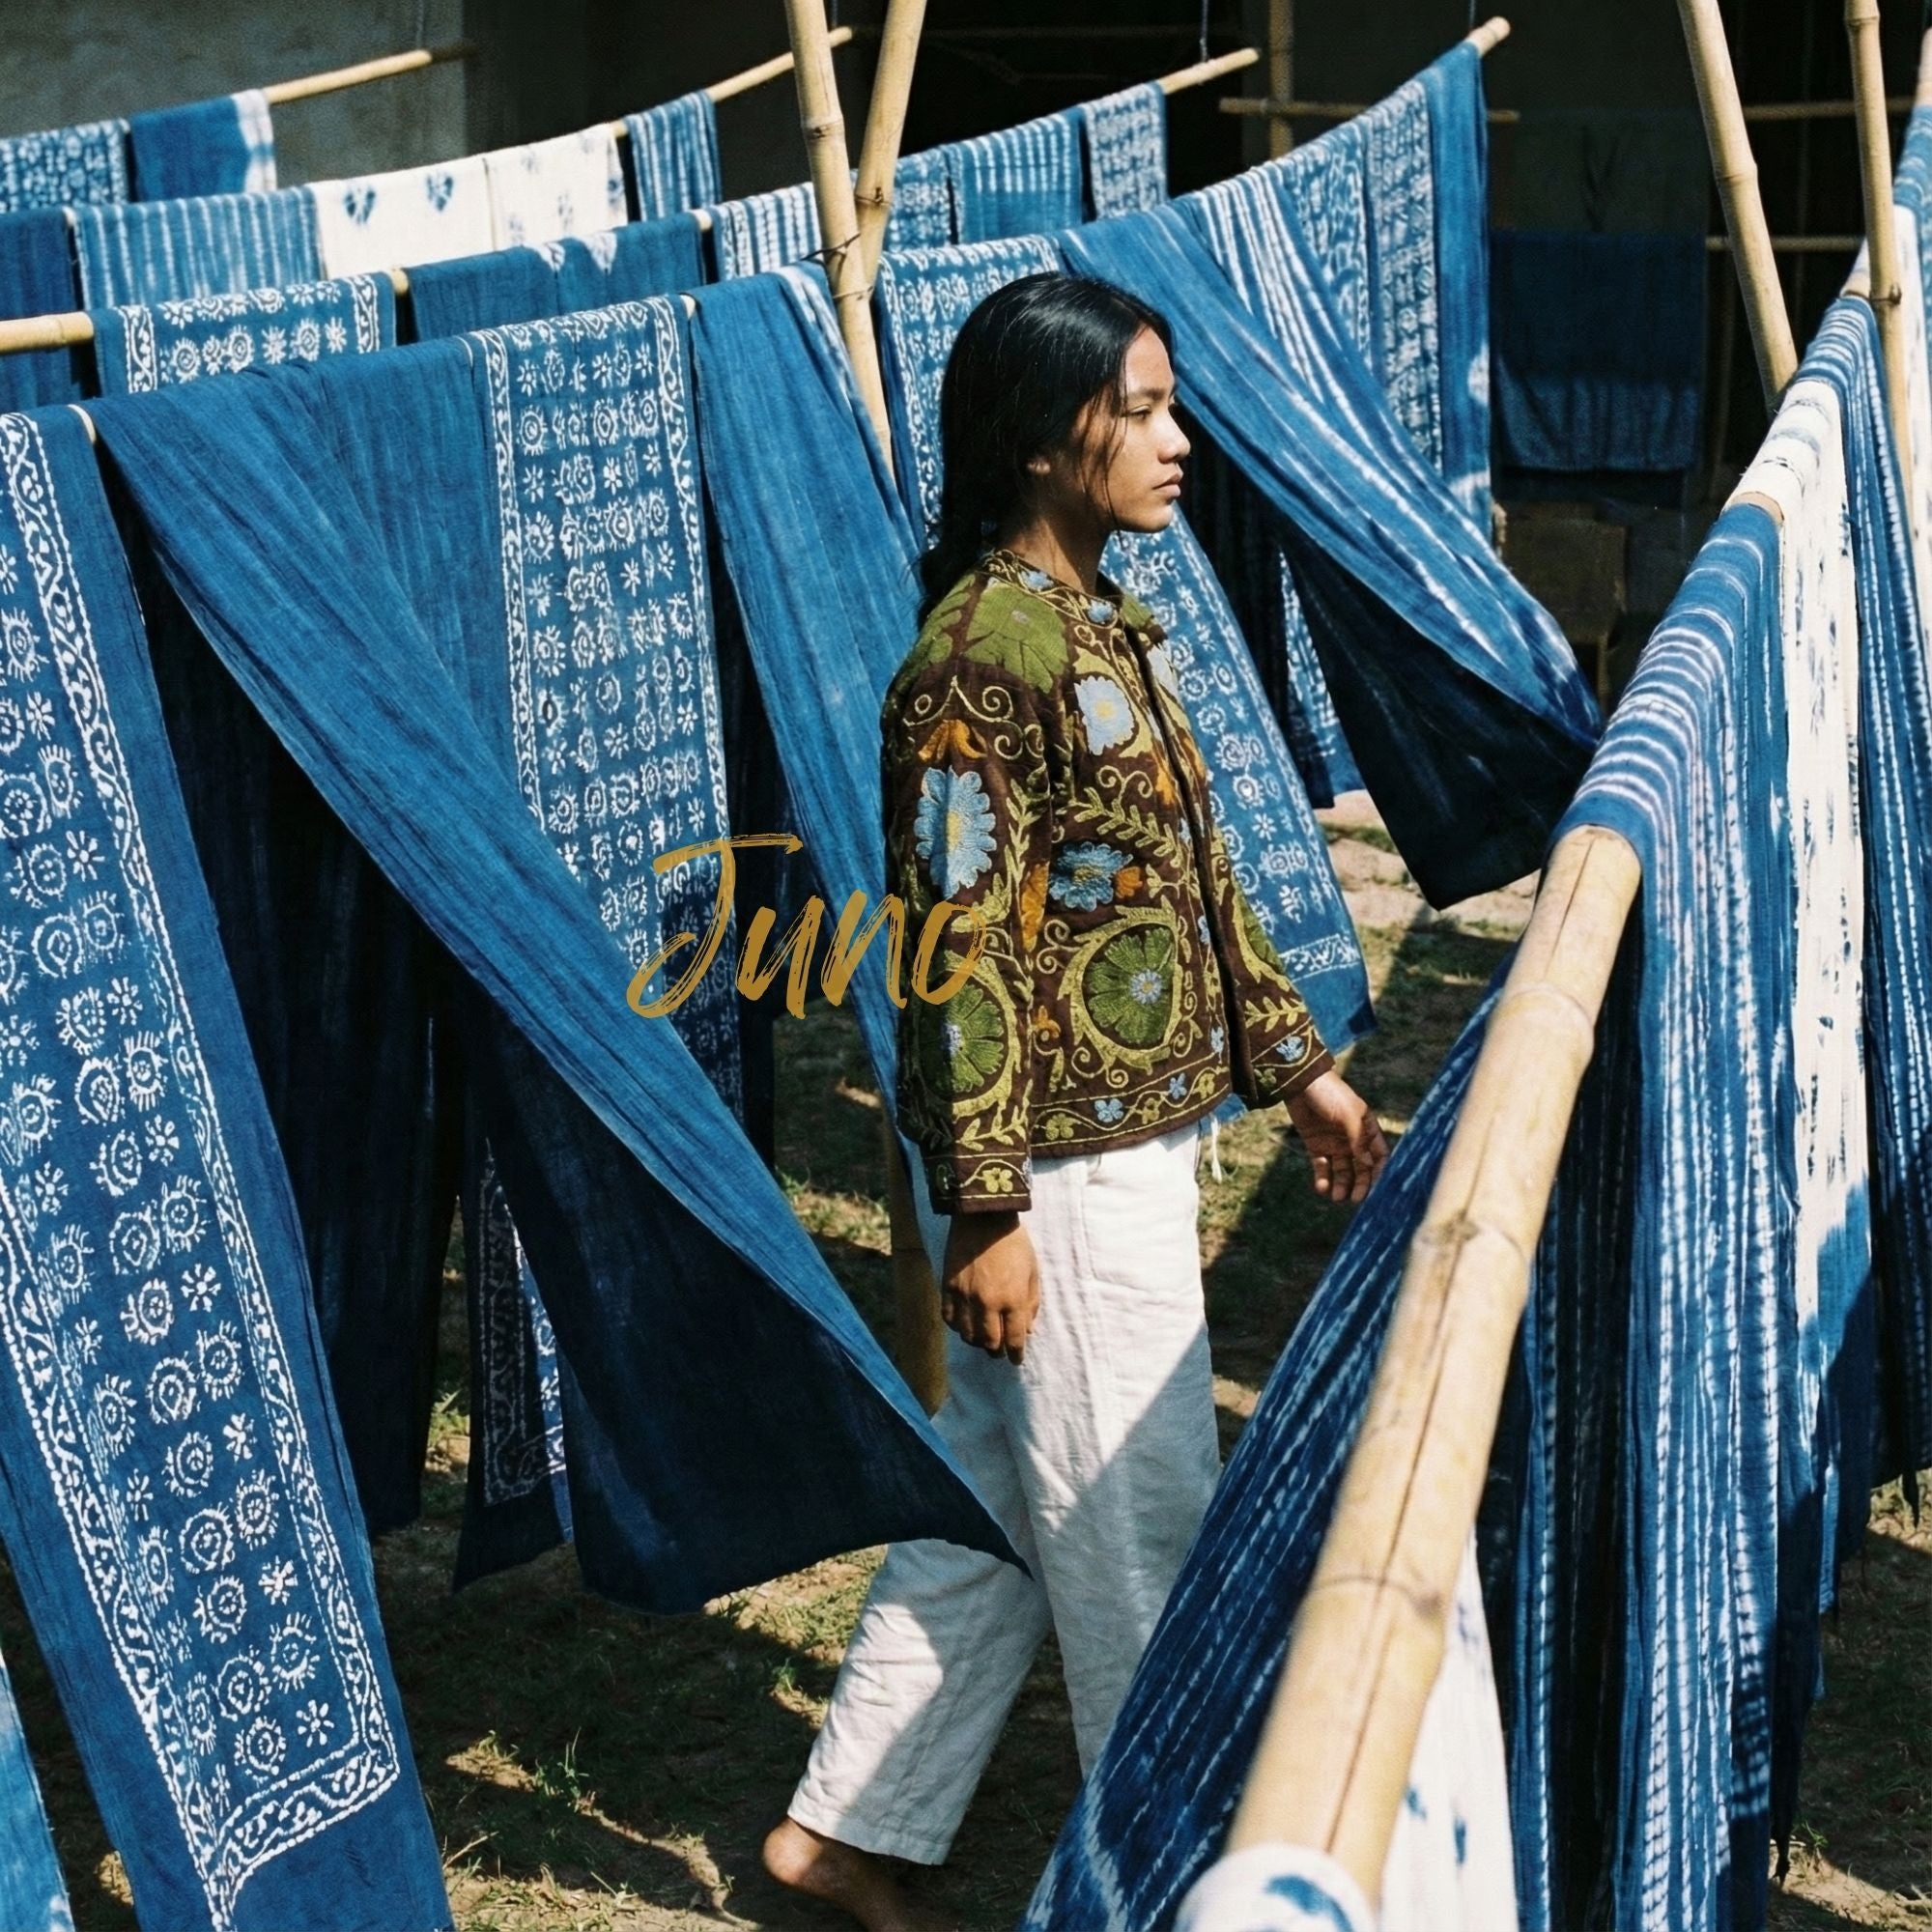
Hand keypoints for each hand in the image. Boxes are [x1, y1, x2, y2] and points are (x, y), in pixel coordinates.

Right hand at [940, 1212, 1040, 1363]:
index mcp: (1013, 1299)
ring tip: (982, 1339)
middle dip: (996, 1351)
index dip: (1016, 1354)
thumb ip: (1031, 1303)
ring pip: (968, 1335)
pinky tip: (964, 1324)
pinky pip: (949, 1318)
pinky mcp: (948, 1287)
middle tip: (999, 1351)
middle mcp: (988, 1303)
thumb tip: (1027, 1330)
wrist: (983, 1217)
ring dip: (977, 1342)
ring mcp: (965, 1296)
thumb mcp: (1032, 1271)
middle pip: (990, 1342)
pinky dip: (957, 1327)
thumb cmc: (1014, 1243)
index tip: (1016, 1359)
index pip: (1014, 1339)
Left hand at [1284, 1070, 1388, 1203]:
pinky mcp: (1316, 1146)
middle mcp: (1353, 1140)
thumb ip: (1359, 1139)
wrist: (1299, 1083)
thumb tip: (1368, 1164)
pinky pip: (1323, 1168)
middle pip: (1362, 1169)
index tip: (1377, 1189)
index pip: (1380, 1156)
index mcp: (1367, 1130)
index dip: (1380, 1173)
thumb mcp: (1349, 1114)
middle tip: (1356, 1199)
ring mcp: (1335, 1144)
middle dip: (1361, 1185)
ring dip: (1342, 1186)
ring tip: (1337, 1197)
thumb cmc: (1330, 1094)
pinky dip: (1323, 1179)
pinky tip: (1322, 1188)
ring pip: (1343, 1172)